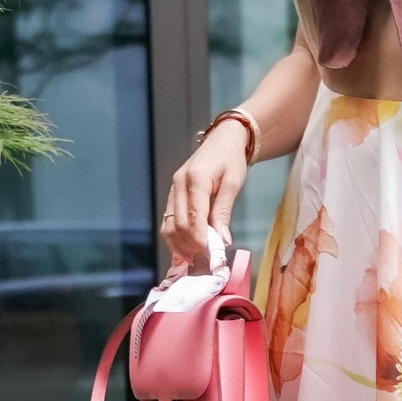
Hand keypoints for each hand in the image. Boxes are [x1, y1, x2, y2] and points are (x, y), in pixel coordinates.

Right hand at [159, 119, 248, 270]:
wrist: (222, 141)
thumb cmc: (231, 160)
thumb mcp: (233, 184)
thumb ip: (224, 211)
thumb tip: (222, 240)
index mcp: (196, 179)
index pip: (194, 217)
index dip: (201, 240)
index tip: (212, 255)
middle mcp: (178, 184)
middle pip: (179, 224)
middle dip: (191, 245)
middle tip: (207, 260)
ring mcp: (172, 189)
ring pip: (169, 225)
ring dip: (180, 244)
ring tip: (196, 258)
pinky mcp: (172, 194)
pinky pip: (168, 220)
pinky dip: (175, 237)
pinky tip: (185, 249)